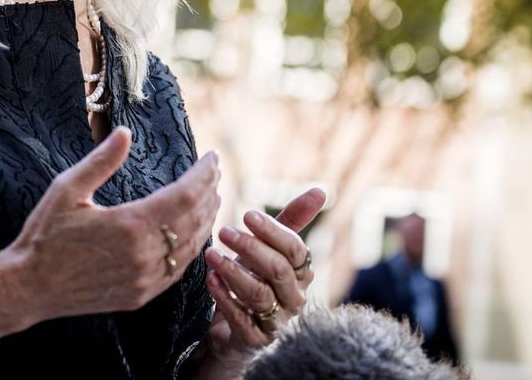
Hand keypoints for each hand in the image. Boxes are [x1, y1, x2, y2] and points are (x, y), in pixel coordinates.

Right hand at [7, 126, 221, 321]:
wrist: (29, 287)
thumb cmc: (45, 234)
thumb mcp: (67, 189)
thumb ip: (101, 161)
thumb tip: (125, 132)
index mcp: (128, 224)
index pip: (185, 195)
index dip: (203, 175)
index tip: (212, 157)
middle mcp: (143, 255)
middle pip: (195, 219)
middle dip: (209, 192)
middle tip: (215, 171)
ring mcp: (145, 279)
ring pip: (192, 246)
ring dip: (206, 219)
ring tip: (211, 196)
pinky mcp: (141, 295)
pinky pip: (178, 270)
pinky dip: (192, 246)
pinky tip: (194, 232)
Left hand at [198, 187, 325, 372]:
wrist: (232, 327)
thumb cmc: (254, 278)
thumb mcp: (268, 247)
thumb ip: (291, 221)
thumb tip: (321, 191)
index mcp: (301, 273)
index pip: (295, 250)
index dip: (273, 231)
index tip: (247, 214)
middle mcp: (294, 298)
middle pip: (279, 270)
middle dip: (251, 248)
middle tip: (224, 232)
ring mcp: (277, 321)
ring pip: (260, 295)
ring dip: (234, 272)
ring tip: (211, 254)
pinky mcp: (256, 340)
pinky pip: (242, 319)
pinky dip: (225, 297)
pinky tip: (211, 280)